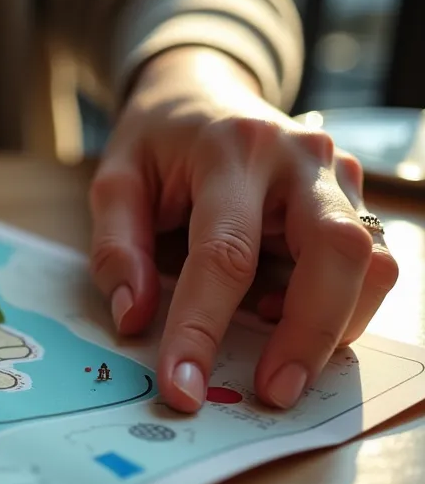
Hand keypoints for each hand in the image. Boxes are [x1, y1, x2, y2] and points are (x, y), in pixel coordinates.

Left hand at [90, 47, 397, 412]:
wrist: (202, 89)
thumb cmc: (157, 143)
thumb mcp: (114, 181)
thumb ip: (118, 250)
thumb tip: (134, 321)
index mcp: (230, 150)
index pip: (225, 254)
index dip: (203, 328)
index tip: (182, 386)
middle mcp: (299, 157)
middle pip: (336, 252)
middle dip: (308, 334)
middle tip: (271, 393)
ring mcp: (338, 174)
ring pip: (370, 262)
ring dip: (331, 327)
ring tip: (275, 360)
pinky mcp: (355, 196)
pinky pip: (369, 264)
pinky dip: (337, 307)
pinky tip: (282, 313)